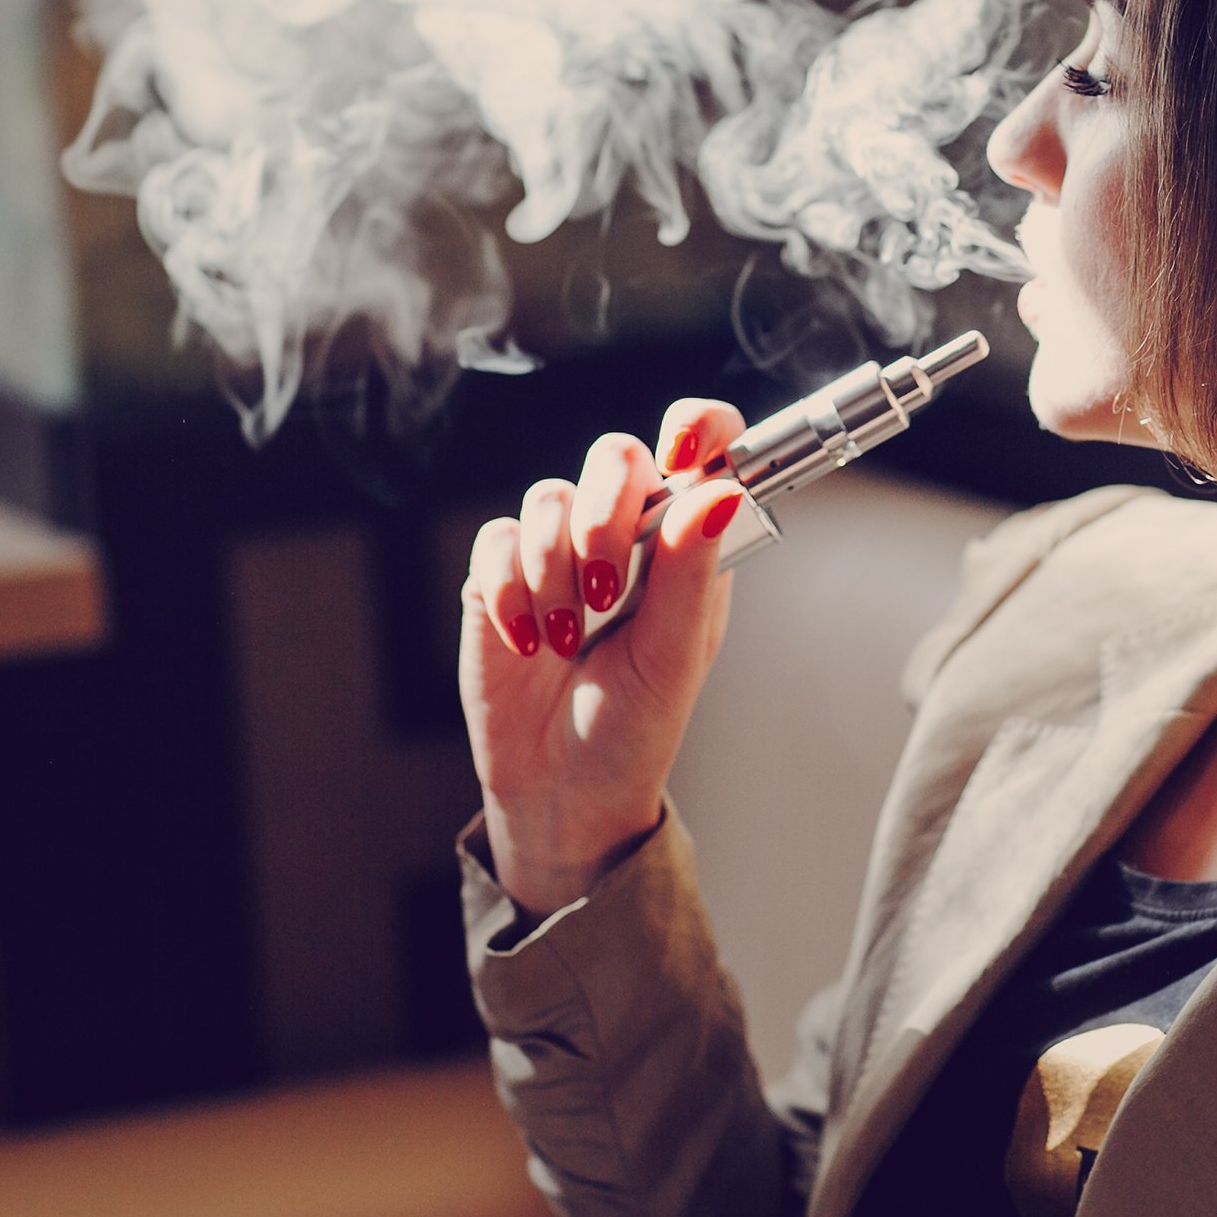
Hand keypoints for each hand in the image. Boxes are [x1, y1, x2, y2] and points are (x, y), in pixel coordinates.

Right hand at [459, 397, 748, 916]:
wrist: (561, 789)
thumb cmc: (634, 727)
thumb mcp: (675, 655)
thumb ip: (692, 572)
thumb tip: (720, 493)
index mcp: (686, 544)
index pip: (704, 448)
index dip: (700, 427)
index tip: (686, 448)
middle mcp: (625, 533)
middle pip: (614, 455)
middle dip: (604, 512)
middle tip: (604, 587)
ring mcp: (558, 550)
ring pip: (548, 498)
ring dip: (554, 572)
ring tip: (567, 640)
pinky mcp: (499, 575)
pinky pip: (496, 539)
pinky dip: (509, 591)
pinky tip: (528, 643)